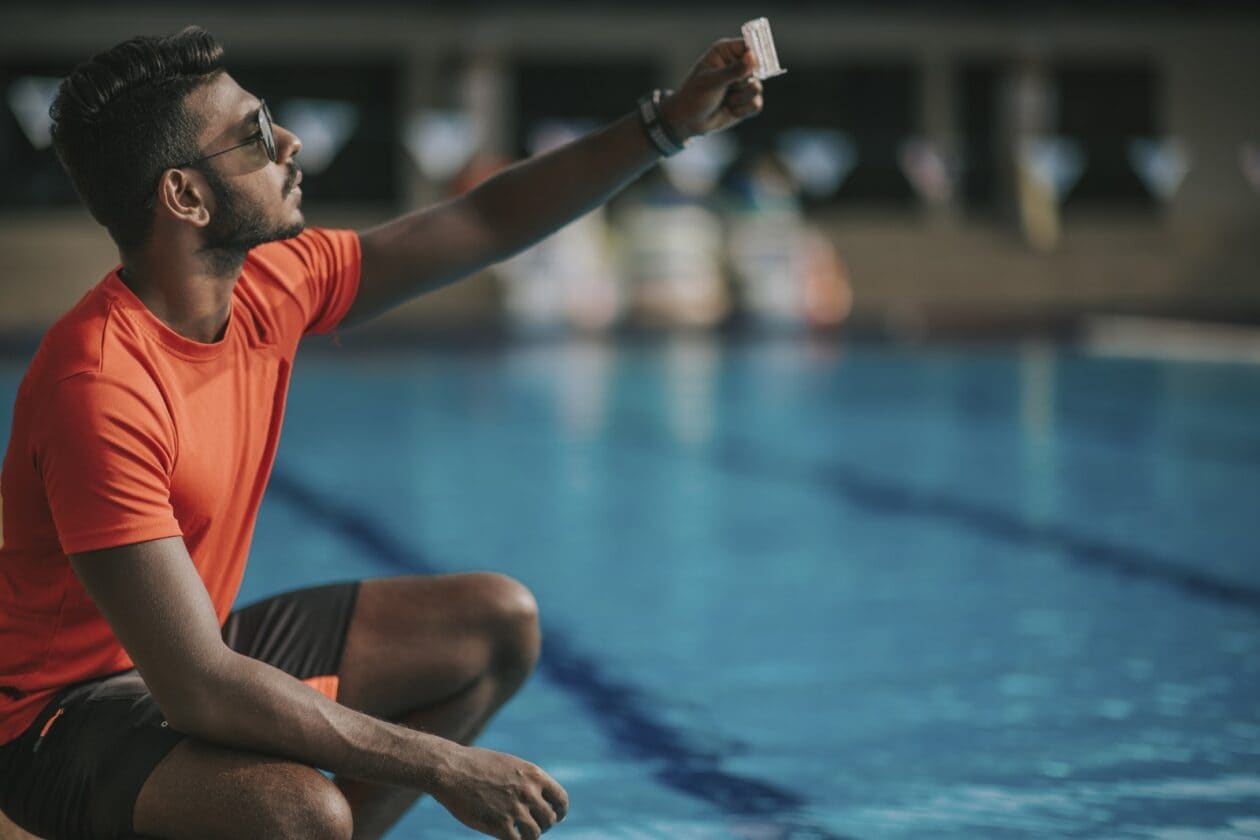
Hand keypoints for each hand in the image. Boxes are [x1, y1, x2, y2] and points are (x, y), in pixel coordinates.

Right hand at [432, 745, 568, 839]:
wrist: (451, 770)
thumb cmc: (476, 764)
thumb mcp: (509, 764)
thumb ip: (526, 781)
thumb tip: (539, 798)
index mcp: (534, 775)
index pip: (561, 799)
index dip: (560, 811)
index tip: (556, 816)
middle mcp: (529, 793)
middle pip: (549, 819)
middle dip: (543, 824)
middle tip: (531, 825)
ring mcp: (515, 810)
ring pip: (536, 833)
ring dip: (529, 835)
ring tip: (519, 832)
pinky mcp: (500, 826)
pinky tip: (506, 836)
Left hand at [660, 37, 764, 141]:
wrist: (688, 122)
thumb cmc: (694, 96)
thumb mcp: (712, 81)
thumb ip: (733, 70)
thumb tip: (752, 57)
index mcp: (725, 52)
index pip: (749, 45)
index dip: (756, 53)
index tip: (755, 64)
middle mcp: (736, 65)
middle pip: (757, 68)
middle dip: (743, 81)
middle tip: (729, 86)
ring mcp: (742, 83)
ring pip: (757, 88)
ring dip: (740, 98)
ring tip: (725, 100)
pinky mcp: (746, 100)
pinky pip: (756, 104)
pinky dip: (742, 110)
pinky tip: (729, 109)